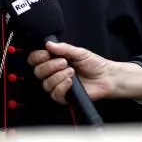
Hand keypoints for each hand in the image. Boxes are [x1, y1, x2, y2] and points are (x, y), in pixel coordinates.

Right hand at [27, 41, 141, 103]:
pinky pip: (55, 94)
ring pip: (46, 84)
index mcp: (53, 61)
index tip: (47, 54)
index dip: (38, 57)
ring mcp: (58, 85)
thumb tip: (48, 44)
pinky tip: (71, 82)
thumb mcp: (79, 52)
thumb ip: (64, 48)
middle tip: (64, 62)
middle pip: (38, 72)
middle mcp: (53, 74)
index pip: (35, 60)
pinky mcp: (64, 97)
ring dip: (58, 76)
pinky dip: (62, 86)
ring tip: (72, 72)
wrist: (106, 77)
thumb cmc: (94, 64)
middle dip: (50, 66)